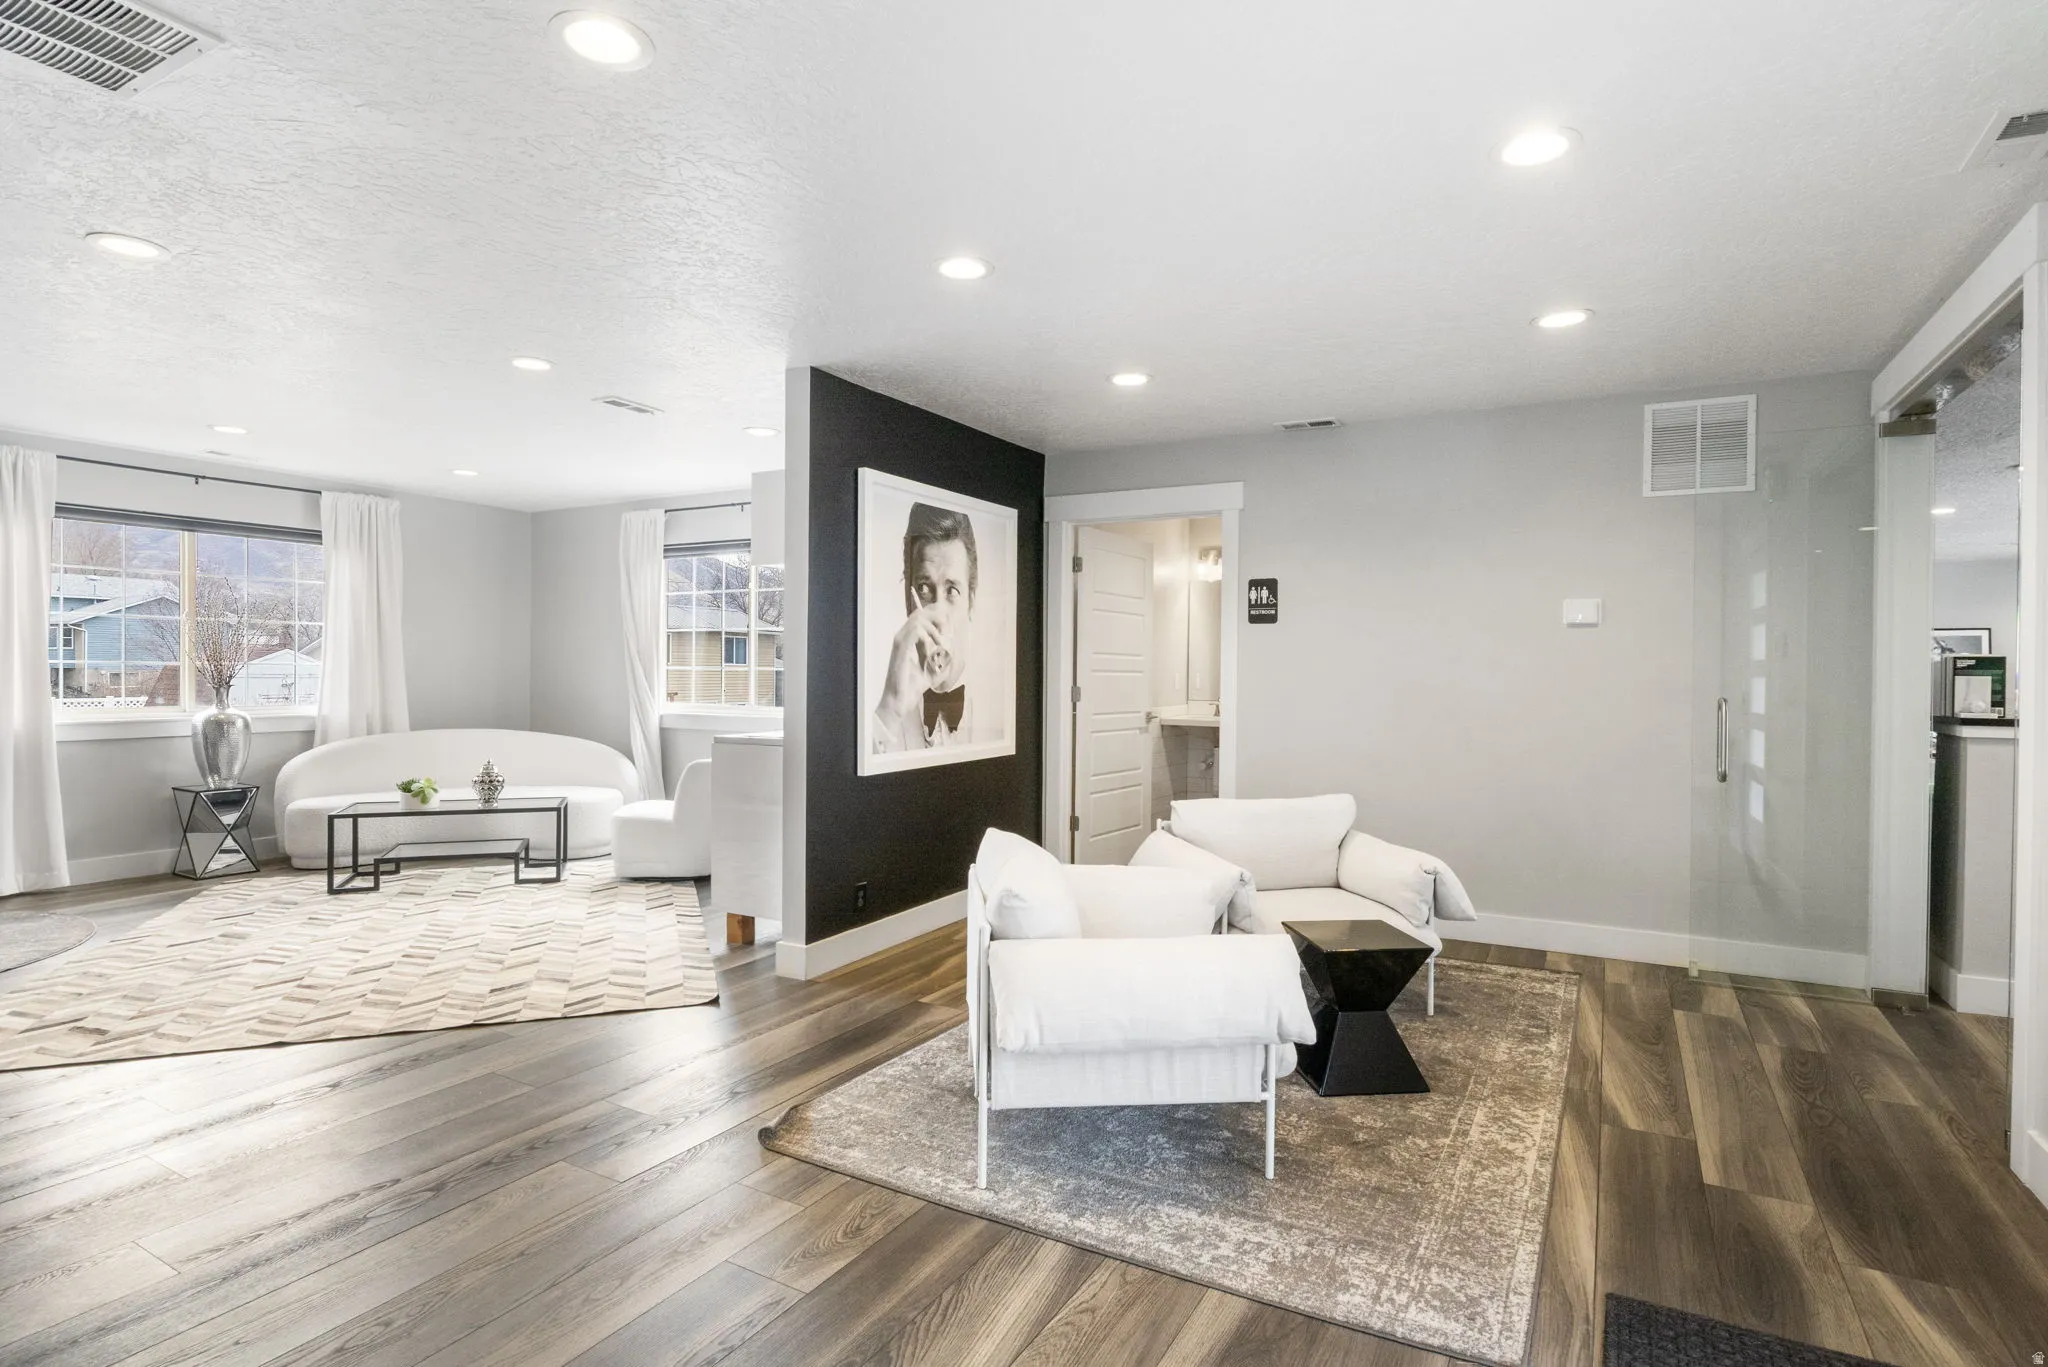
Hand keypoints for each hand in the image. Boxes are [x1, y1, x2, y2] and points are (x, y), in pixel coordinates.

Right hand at [877, 606, 945, 733]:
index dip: (938, 616)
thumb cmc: (912, 688)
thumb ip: (942, 661)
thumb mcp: (933, 672)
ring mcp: (900, 641)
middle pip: (920, 612)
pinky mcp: (900, 649)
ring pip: (918, 618)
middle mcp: (903, 637)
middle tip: (947, 633)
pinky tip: (932, 650)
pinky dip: (927, 637)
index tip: (949, 630)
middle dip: (938, 618)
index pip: (922, 616)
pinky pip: (915, 631)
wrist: (900, 702)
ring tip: (940, 644)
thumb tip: (954, 653)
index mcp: (909, 640)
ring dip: (934, 629)